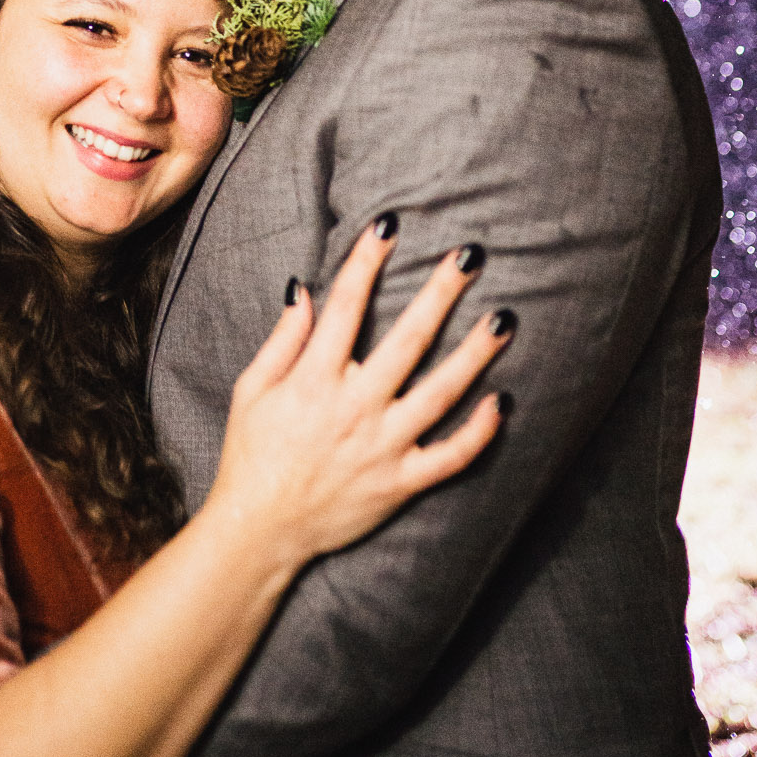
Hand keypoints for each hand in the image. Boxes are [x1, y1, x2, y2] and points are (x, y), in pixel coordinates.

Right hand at [204, 223, 508, 574]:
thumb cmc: (252, 454)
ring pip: (442, 393)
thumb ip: (283, 339)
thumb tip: (303, 288)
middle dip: (441, 293)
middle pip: (409, 340)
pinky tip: (502, 401)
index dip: (367, 261)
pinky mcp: (401, 483)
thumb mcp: (253, 389)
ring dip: (476, 354)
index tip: (389, 225)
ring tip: (504, 320)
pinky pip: (450, 457)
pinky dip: (479, 432)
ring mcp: (384, 447)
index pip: (347, 306)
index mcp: (315, 379)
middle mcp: (356, 407)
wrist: (260, 531)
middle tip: (469, 257)